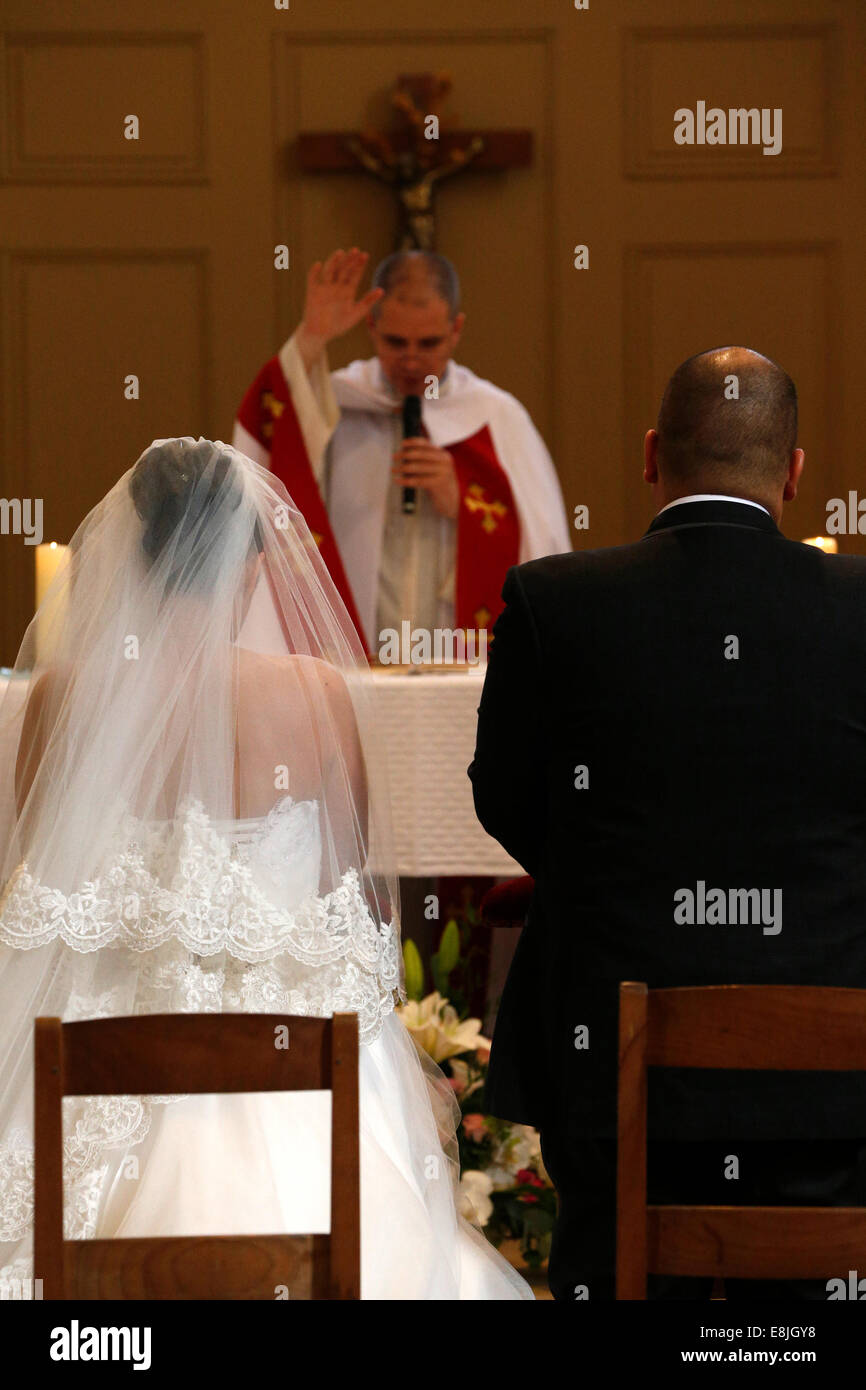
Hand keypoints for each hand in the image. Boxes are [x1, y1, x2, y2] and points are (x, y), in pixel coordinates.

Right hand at [296, 249, 383, 369]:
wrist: (320, 335)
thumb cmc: (339, 325)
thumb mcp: (356, 313)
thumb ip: (368, 302)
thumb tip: (382, 290)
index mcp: (348, 290)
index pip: (355, 274)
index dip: (359, 265)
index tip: (365, 255)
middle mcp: (336, 286)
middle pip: (343, 270)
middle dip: (349, 261)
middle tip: (356, 251)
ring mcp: (325, 288)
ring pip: (330, 271)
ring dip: (334, 262)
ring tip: (340, 253)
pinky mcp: (312, 292)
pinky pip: (312, 280)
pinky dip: (314, 273)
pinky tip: (318, 265)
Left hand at [392, 439, 459, 519]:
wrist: (452, 500)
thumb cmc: (439, 482)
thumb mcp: (436, 467)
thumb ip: (425, 458)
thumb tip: (404, 452)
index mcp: (443, 454)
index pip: (426, 444)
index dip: (412, 442)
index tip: (401, 444)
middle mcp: (444, 461)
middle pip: (420, 454)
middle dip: (404, 455)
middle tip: (394, 457)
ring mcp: (442, 472)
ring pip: (417, 467)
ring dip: (402, 468)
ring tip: (393, 470)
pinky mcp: (438, 484)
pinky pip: (417, 481)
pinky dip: (405, 480)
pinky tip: (398, 480)